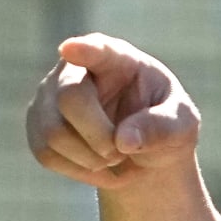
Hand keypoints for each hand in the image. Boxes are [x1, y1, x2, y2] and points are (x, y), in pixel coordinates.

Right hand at [26, 34, 200, 188]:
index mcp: (116, 58)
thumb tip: (124, 140)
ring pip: (53, 132)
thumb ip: (162, 127)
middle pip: (70, 98)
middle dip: (99, 135)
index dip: (83, 50)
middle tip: (122, 151)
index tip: (70, 49)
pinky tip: (101, 169)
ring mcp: (49, 97)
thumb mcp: (182, 126)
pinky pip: (46, 154)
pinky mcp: (37, 128)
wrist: (143, 153)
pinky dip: (80, 171)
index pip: (97, 49)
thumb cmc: (166, 126)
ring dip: (91, 158)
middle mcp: (74, 70)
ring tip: (117, 159)